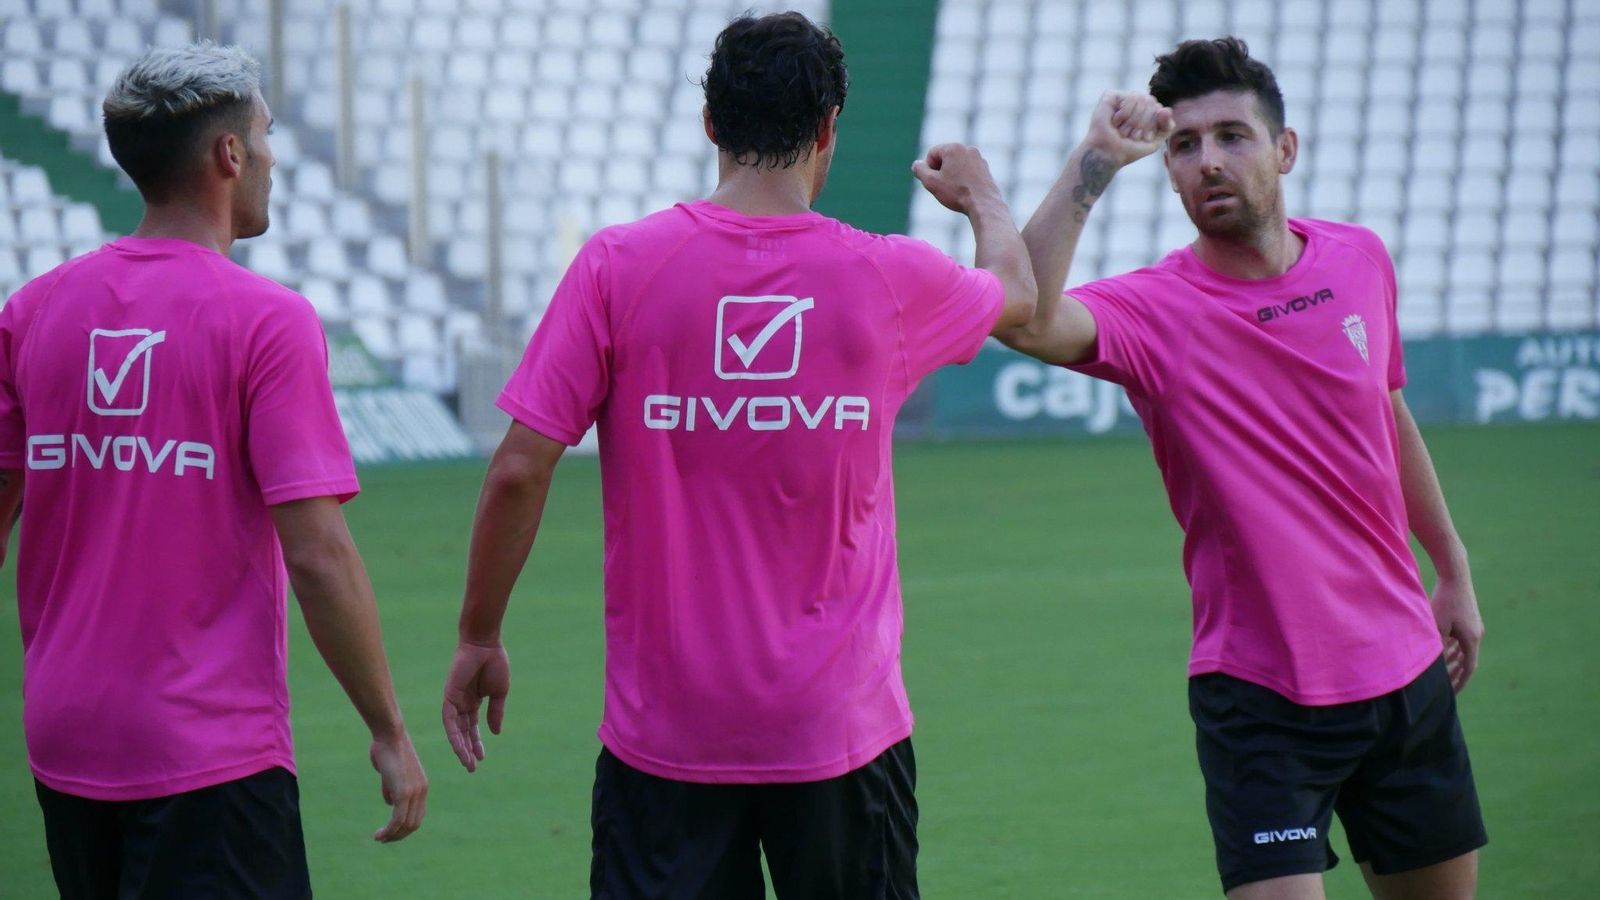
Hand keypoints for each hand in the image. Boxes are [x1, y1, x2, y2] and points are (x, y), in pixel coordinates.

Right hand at [369, 731, 427, 841]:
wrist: (390, 735)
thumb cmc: (387, 749)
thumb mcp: (391, 773)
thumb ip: (392, 788)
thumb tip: (390, 802)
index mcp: (422, 786)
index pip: (418, 815)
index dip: (405, 827)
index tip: (391, 833)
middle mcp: (422, 791)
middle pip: (414, 823)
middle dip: (399, 835)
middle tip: (384, 840)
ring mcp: (414, 792)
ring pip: (406, 824)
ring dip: (392, 836)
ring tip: (379, 838)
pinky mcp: (404, 792)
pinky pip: (398, 819)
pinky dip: (389, 831)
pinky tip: (379, 835)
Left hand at [442, 640, 510, 771]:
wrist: (486, 643)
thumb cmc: (495, 662)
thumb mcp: (499, 692)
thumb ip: (496, 712)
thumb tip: (494, 733)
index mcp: (474, 701)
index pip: (473, 728)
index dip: (477, 743)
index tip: (482, 758)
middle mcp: (462, 703)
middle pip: (463, 732)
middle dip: (468, 750)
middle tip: (471, 768)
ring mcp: (454, 700)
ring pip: (455, 730)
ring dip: (460, 747)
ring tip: (467, 763)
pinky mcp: (449, 696)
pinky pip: (449, 720)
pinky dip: (454, 734)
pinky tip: (460, 747)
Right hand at [912, 143, 1002, 214]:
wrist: (984, 205)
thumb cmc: (957, 193)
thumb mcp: (931, 182)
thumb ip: (920, 170)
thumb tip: (917, 165)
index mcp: (953, 148)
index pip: (932, 154)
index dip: (929, 169)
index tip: (935, 182)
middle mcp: (968, 149)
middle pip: (945, 158)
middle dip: (941, 172)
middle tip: (944, 187)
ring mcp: (979, 158)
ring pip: (957, 165)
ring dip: (952, 176)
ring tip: (955, 190)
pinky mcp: (985, 169)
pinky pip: (968, 171)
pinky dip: (963, 179)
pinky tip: (965, 191)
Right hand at [1083, 90, 1173, 168]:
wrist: (1107, 155)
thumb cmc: (1128, 150)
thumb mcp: (1154, 141)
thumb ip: (1167, 126)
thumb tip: (1165, 109)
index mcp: (1147, 111)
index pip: (1160, 110)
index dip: (1152, 126)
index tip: (1140, 139)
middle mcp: (1136, 102)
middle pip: (1151, 102)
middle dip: (1142, 123)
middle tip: (1128, 135)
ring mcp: (1124, 98)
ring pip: (1142, 99)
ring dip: (1132, 121)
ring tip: (1121, 129)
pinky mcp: (1112, 96)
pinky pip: (1131, 98)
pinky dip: (1125, 114)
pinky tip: (1115, 121)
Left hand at [1431, 576, 1483, 691]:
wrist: (1456, 576)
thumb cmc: (1444, 600)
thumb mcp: (1437, 625)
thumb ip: (1437, 646)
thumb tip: (1434, 663)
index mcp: (1471, 639)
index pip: (1468, 668)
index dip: (1460, 682)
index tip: (1451, 692)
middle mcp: (1477, 634)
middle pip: (1468, 660)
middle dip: (1457, 674)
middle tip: (1447, 686)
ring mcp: (1475, 626)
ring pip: (1465, 649)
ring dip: (1455, 660)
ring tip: (1444, 671)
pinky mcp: (1470, 618)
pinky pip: (1463, 639)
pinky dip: (1455, 647)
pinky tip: (1445, 650)